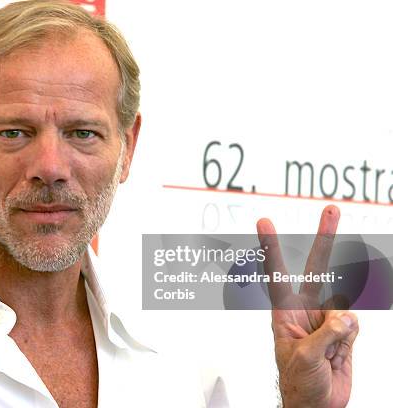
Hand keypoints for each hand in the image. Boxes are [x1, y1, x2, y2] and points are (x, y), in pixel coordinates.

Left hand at [257, 205, 358, 407]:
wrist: (318, 405)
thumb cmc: (299, 382)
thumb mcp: (304, 357)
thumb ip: (327, 333)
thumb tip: (348, 315)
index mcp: (284, 312)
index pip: (276, 272)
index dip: (270, 247)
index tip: (263, 221)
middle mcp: (306, 309)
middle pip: (318, 268)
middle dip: (326, 238)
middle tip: (331, 209)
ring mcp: (327, 318)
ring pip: (343, 303)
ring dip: (342, 328)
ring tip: (330, 351)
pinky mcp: (345, 330)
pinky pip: (355, 322)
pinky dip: (352, 335)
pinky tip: (341, 352)